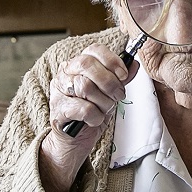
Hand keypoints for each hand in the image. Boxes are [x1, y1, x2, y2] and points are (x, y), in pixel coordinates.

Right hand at [38, 43, 136, 191]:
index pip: (93, 50)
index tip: (123, 75)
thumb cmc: (90, 115)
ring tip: (104, 110)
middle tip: (118, 96)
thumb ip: (120, 79)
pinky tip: (94, 120)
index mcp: (77, 65)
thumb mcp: (108, 94)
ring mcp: (58, 92)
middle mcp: (64, 74)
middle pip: (87, 65)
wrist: (74, 141)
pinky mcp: (57, 111)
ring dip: (103, 102)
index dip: (112, 61)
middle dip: (109, 82)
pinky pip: (84, 109)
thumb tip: (134, 64)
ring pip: (85, 86)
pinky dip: (96, 117)